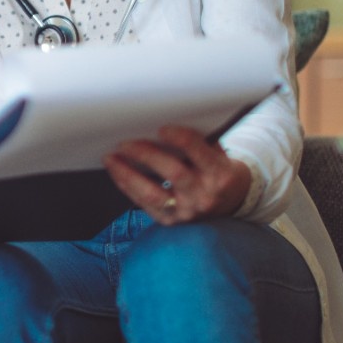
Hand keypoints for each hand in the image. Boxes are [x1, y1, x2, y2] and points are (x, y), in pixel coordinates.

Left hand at [105, 125, 251, 224]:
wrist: (231, 202)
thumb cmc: (218, 169)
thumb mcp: (217, 153)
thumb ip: (196, 141)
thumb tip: (160, 122)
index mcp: (220, 174)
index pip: (199, 153)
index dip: (180, 139)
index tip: (161, 128)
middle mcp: (204, 195)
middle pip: (173, 173)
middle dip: (146, 155)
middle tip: (125, 143)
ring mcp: (187, 211)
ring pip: (153, 194)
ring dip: (128, 174)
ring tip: (111, 158)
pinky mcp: (172, 221)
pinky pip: (145, 204)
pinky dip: (128, 187)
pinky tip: (117, 173)